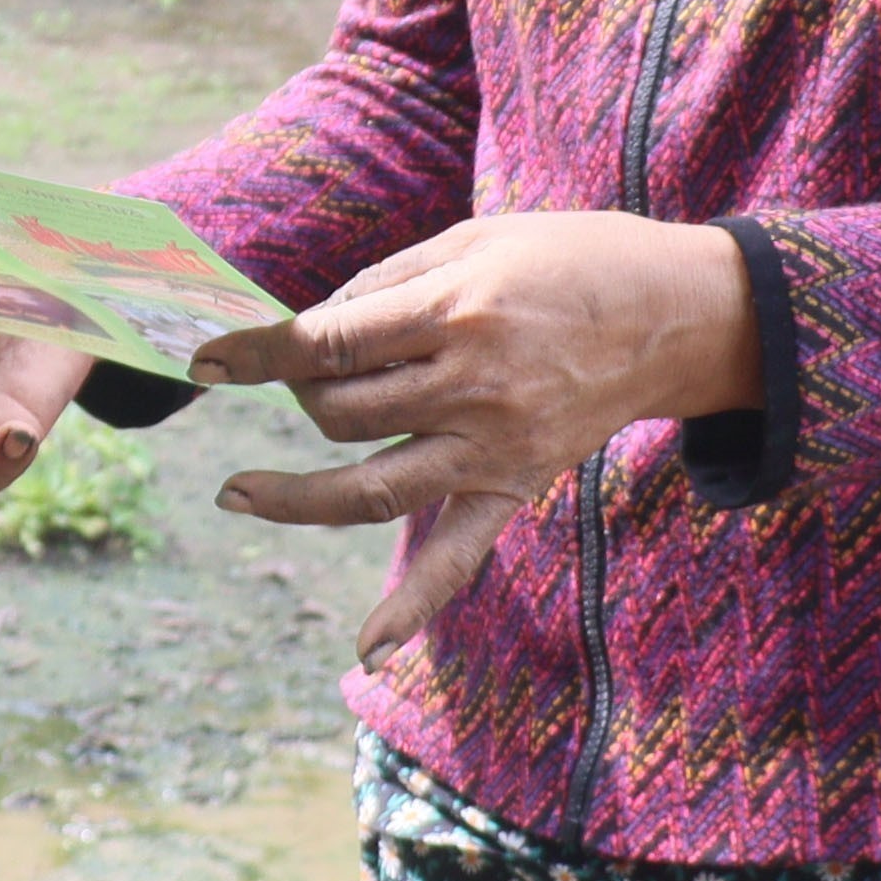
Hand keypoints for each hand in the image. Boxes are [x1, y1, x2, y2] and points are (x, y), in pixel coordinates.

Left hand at [193, 214, 756, 660]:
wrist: (674, 313)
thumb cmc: (568, 258)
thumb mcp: (474, 237)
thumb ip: (386, 282)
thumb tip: (310, 326)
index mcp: (454, 312)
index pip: (326, 343)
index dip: (255, 353)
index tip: (206, 359)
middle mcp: (470, 386)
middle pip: (339, 413)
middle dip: (296, 393)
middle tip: (296, 372)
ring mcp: (493, 446)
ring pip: (369, 487)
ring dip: (295, 496)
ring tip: (237, 493)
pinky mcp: (516, 485)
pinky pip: (458, 557)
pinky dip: (412, 605)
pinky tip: (366, 644)